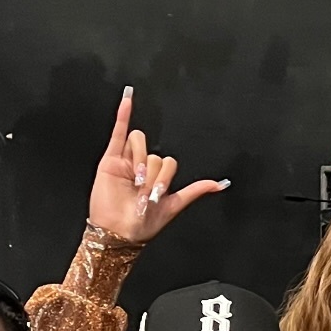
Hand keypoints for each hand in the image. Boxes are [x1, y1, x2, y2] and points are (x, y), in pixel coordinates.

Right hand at [86, 90, 227, 244]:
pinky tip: (128, 99)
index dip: (165, 176)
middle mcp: (143, 167)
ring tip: (135, 182)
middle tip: (145, 192)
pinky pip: (118, 132)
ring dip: (140, 160)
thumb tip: (220, 184)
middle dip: (152, 173)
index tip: (158, 196)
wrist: (119, 232)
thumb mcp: (174, 207)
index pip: (168, 161)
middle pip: (155, 153)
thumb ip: (194, 192)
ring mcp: (126, 161)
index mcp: (157, 176)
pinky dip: (123, 115)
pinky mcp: (110, 159)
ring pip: (140, 142)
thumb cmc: (143, 224)